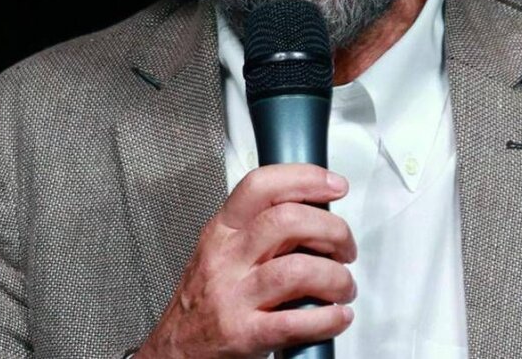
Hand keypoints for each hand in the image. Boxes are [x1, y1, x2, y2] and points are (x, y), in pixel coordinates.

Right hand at [135, 164, 357, 358]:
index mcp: (223, 230)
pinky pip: (294, 322)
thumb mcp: (222, 249)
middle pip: (286, 221)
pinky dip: (327, 319)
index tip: (335, 186)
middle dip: (331, 229)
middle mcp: (226, 258)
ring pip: (296, 270)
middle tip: (345, 247)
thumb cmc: (205, 299)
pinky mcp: (243, 334)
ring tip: (343, 286)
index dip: (305, 179)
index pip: (261, 186)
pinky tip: (336, 316)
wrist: (175, 351)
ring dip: (335, 277)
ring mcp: (233, 296)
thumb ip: (261, 227)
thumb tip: (316, 211)